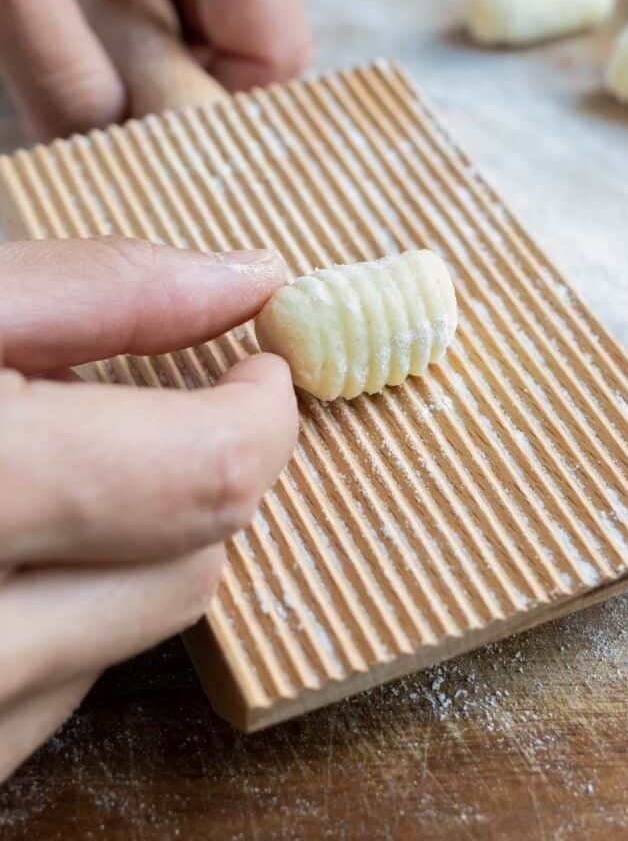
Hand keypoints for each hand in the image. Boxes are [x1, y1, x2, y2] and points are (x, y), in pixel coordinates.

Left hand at [0, 0, 310, 140]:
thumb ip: (62, 70)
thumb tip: (105, 150)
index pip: (273, 55)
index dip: (214, 117)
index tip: (146, 144)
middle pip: (250, 29)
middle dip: (181, 80)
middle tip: (102, 101)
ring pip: (214, 1)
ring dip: (154, 45)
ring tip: (77, 42)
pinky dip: (139, 4)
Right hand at [0, 236, 298, 780]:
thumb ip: (95, 293)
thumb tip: (246, 280)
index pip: (203, 478)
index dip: (258, 413)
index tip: (257, 369)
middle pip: (192, 567)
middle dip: (195, 476)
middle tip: (139, 417)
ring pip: (138, 635)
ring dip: (128, 545)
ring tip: (40, 482)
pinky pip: (65, 691)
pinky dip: (71, 612)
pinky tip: (7, 553)